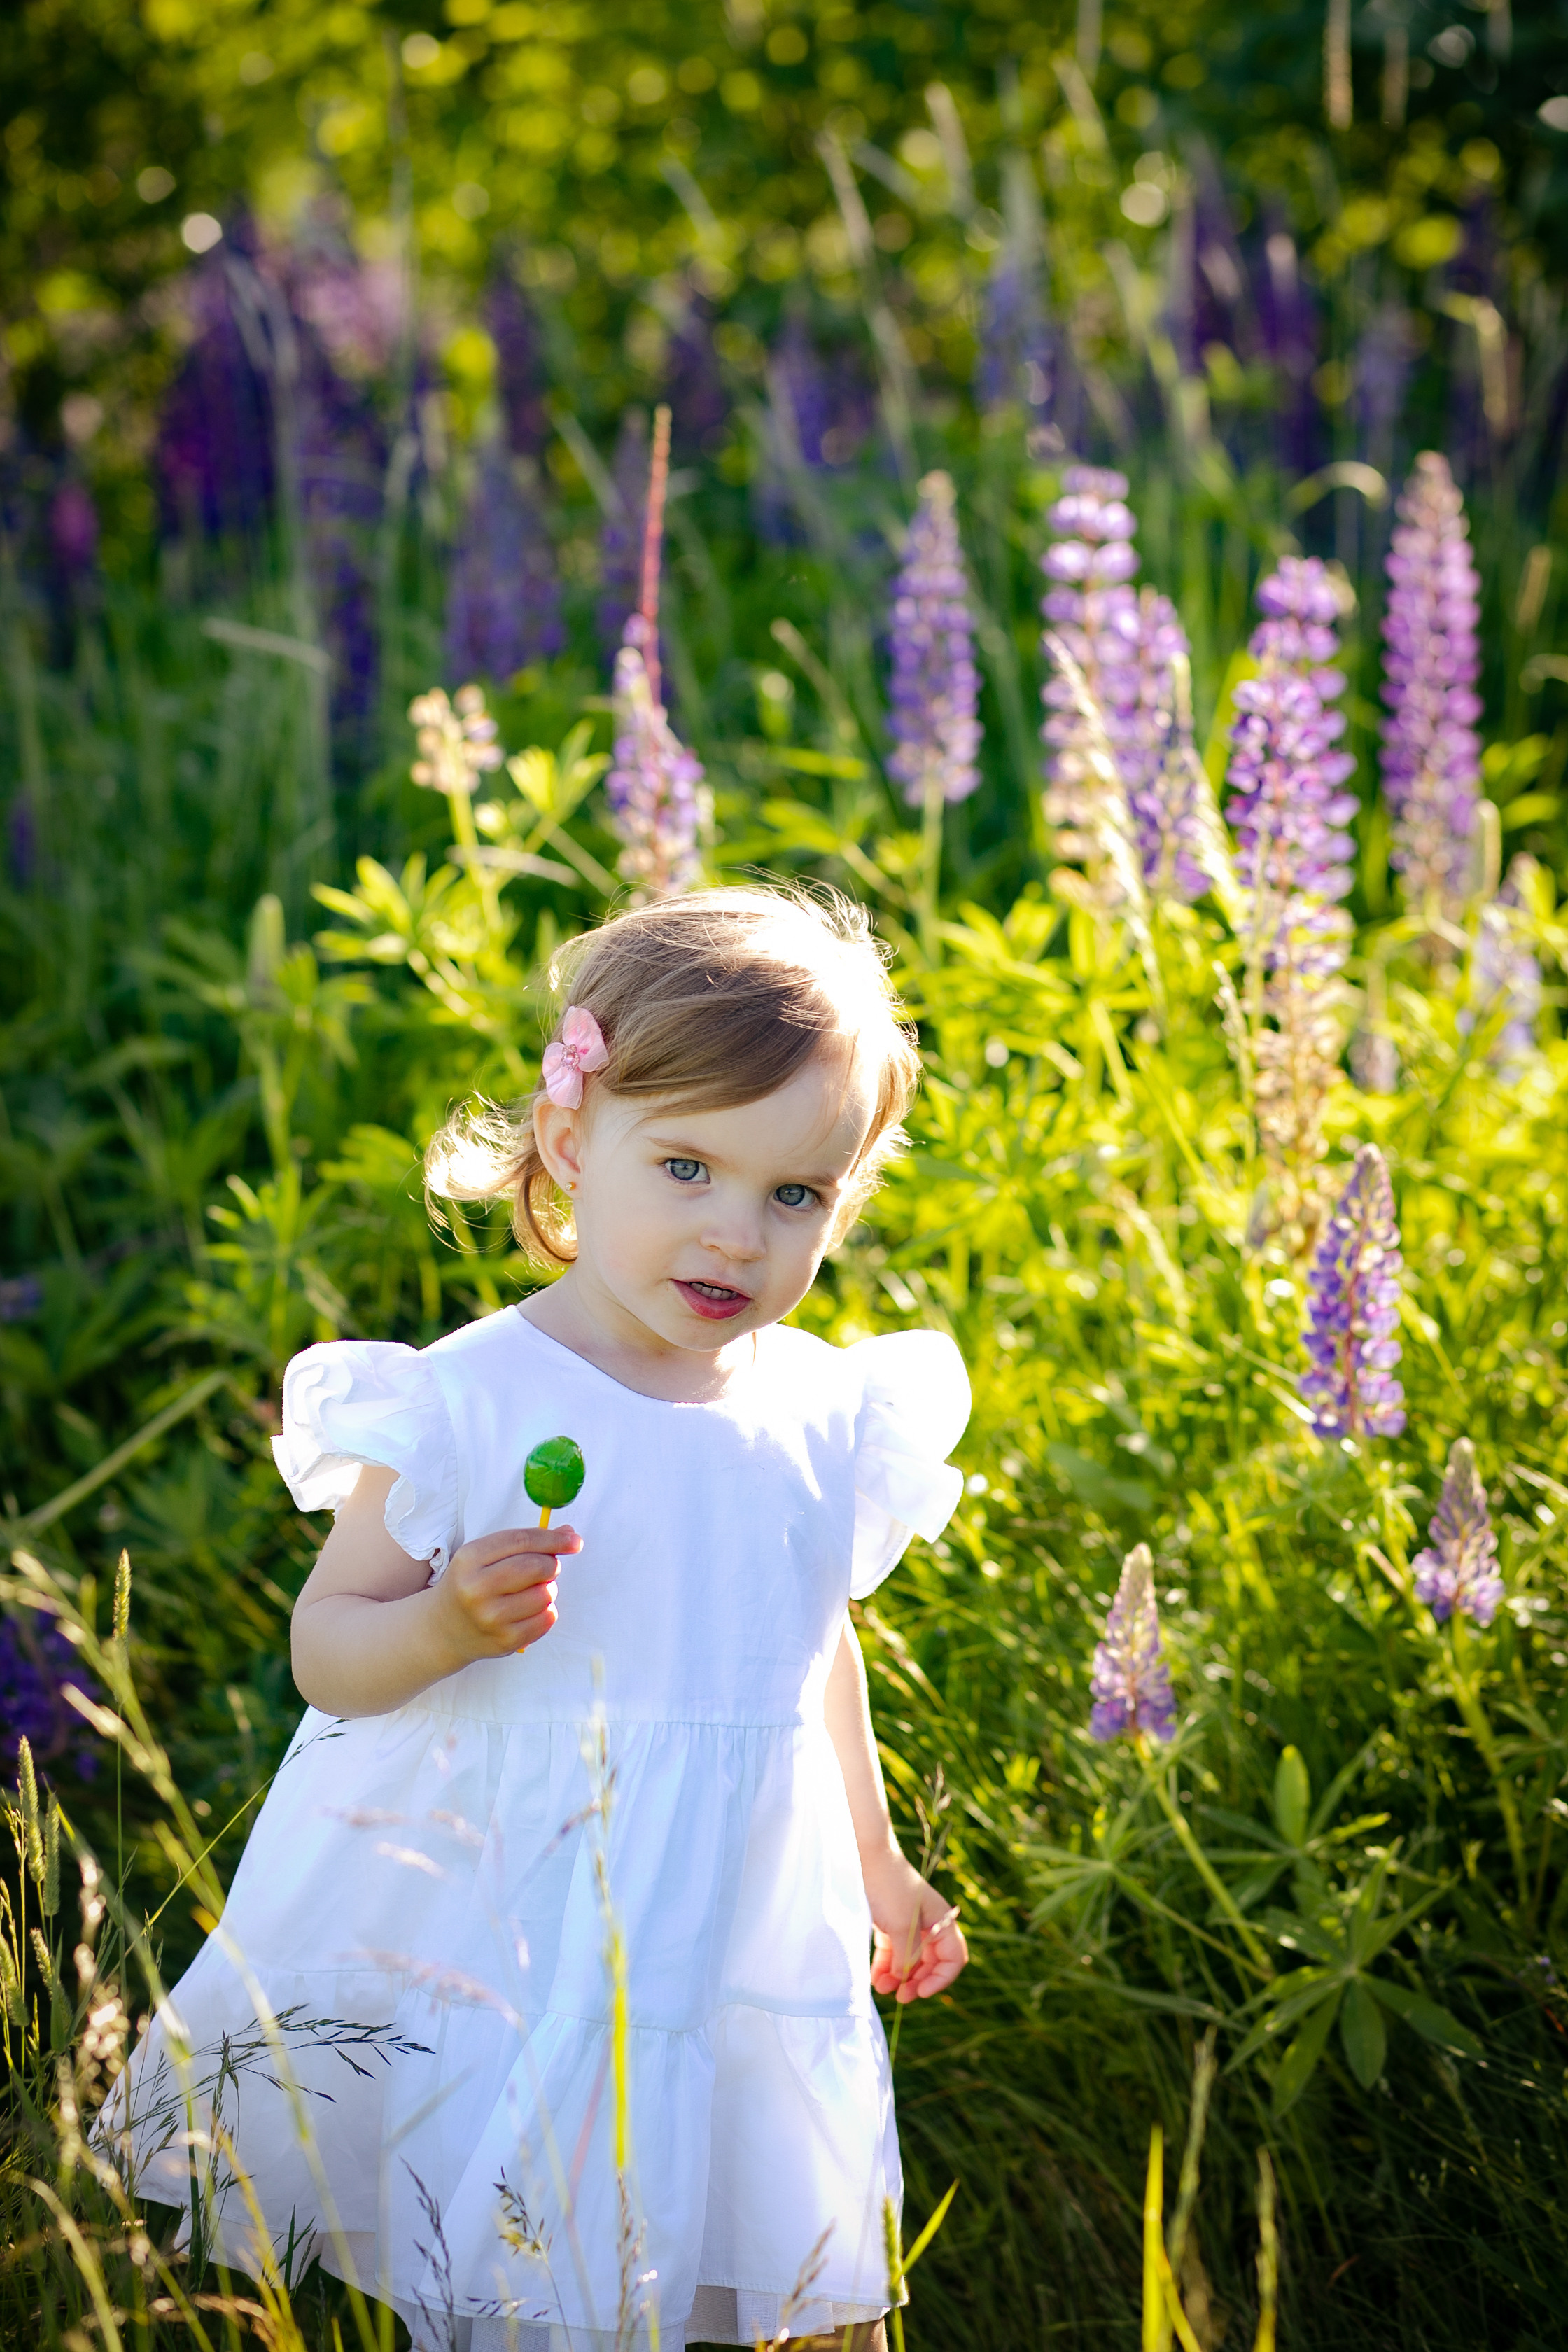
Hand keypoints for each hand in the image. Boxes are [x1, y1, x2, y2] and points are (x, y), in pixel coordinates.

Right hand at [434, 1523, 581, 1664]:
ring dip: (548, 1589)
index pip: (522, 1541)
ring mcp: (491, 1617)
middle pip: (537, 1566)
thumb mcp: (483, 1556)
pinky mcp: (505, 1641)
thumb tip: (568, 1534)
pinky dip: (547, 1610)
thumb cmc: (470, 1585)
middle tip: (547, 1568)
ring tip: (532, 1591)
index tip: (574, 1540)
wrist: (443, 1629)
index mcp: (470, 1559)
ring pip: (545, 1594)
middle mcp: (477, 1588)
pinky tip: (530, 1610)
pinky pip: (547, 1619)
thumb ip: (524, 1543)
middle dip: (551, 1564)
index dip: (554, 1539)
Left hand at [863, 1847, 968, 2005]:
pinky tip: (876, 1978)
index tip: (922, 1992)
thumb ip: (909, 1956)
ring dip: (899, 1977)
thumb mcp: (902, 1926)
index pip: (953, 1958)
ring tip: (882, 1988)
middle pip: (931, 1963)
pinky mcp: (889, 1922)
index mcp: (941, 1920)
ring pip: (910, 1959)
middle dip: (917, 1982)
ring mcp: (908, 1922)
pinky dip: (887, 1966)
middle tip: (900, 1997)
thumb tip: (906, 1978)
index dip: (941, 1979)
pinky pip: (893, 1951)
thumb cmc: (887, 1887)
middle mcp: (928, 1923)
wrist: (862, 1855)